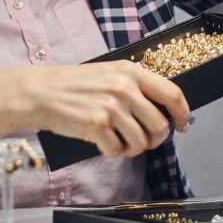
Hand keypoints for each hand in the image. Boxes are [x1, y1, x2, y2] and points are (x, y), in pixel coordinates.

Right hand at [0, 61, 189, 156]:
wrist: (39, 91)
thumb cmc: (75, 85)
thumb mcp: (109, 73)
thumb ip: (135, 86)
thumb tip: (163, 109)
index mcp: (131, 71)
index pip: (172, 94)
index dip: (182, 113)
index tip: (181, 124)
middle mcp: (124, 88)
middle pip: (160, 125)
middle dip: (156, 139)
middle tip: (144, 141)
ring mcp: (110, 107)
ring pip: (141, 142)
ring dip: (133, 148)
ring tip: (121, 142)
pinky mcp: (96, 126)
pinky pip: (117, 150)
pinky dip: (112, 151)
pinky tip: (104, 142)